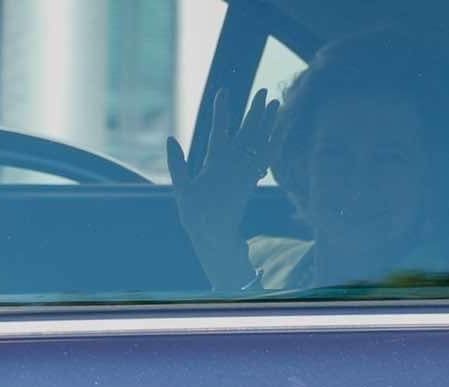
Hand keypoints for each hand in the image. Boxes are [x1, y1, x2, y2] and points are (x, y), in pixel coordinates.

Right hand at [166, 88, 279, 289]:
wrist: (217, 235)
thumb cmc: (195, 212)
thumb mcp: (181, 188)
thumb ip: (177, 163)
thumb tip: (170, 139)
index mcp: (216, 165)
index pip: (220, 131)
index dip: (222, 110)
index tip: (224, 91)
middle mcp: (235, 166)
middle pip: (249, 132)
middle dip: (255, 110)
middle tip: (263, 90)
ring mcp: (247, 171)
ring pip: (261, 142)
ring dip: (269, 121)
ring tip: (275, 102)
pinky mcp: (252, 179)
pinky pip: (266, 157)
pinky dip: (273, 142)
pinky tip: (278, 130)